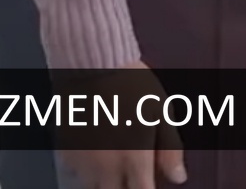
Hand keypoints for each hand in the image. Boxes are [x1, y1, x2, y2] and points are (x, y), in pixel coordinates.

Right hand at [59, 63, 186, 187]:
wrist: (93, 68)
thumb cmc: (131, 85)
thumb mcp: (161, 112)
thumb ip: (170, 149)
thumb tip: (179, 177)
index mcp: (133, 158)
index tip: (149, 184)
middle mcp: (106, 169)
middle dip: (126, 188)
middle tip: (133, 173)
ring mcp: (83, 165)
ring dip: (107, 182)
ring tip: (117, 158)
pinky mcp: (66, 157)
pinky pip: (78, 175)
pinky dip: (88, 171)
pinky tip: (98, 151)